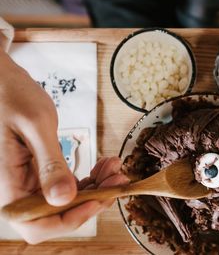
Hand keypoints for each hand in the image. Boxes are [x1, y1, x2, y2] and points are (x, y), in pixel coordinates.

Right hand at [0, 49, 127, 242]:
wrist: (3, 82)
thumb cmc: (13, 96)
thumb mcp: (36, 126)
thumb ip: (50, 164)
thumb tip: (62, 198)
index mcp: (9, 184)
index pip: (39, 225)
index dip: (72, 219)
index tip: (100, 199)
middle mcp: (17, 190)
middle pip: (58, 216)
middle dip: (93, 200)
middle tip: (118, 179)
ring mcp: (28, 183)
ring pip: (66, 202)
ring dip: (95, 188)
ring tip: (113, 167)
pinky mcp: (39, 174)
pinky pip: (66, 187)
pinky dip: (88, 179)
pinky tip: (103, 165)